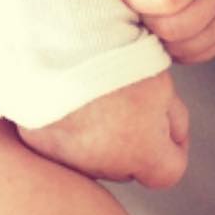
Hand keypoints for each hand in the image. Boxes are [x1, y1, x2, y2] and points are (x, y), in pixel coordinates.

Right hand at [18, 72, 188, 188]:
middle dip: (133, 139)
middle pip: (129, 165)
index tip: (166, 121)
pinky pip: (61, 144)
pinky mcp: (40, 145)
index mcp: (141, 153)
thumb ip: (171, 116)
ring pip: (95, 157)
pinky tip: (67, 97)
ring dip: (98, 136)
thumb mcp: (161, 81)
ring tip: (93, 93)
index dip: (175, 145)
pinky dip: (67, 127)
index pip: (170, 172)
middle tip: (126, 98)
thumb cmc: (114, 57)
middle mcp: (104, 167)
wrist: (59, 43)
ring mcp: (68, 159)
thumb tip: (171, 132)